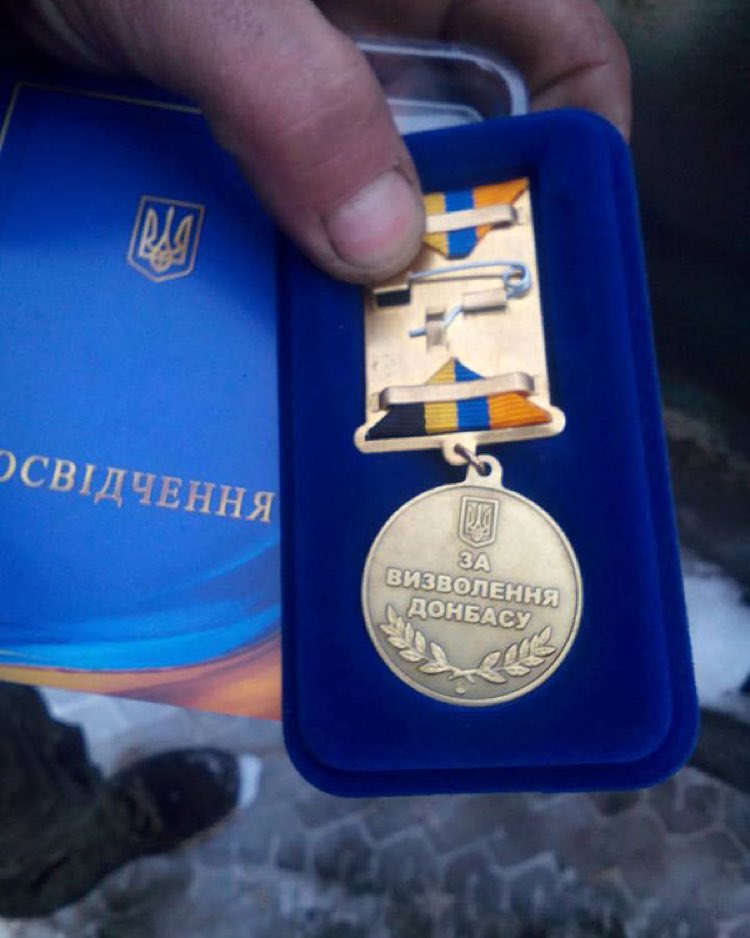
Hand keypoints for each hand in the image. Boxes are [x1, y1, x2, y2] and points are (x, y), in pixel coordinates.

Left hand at [17, 0, 629, 281]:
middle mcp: (364, 34)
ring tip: (361, 348)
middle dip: (467, 229)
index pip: (552, 36)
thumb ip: (292, 93)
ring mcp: (297, 93)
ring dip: (367, 265)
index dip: (584, 130)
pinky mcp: (238, 138)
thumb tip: (380, 245)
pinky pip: (290, 210)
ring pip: (371, 190)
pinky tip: (275, 313)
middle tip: (452, 329)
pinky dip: (290, 262)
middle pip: (466, 138)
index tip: (563, 236)